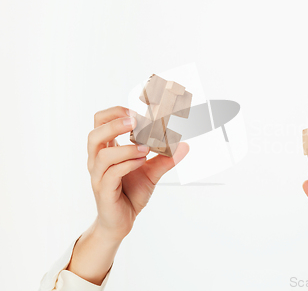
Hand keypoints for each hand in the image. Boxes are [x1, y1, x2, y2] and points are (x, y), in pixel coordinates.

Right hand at [87, 106, 188, 239]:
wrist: (122, 222)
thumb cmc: (131, 193)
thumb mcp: (151, 172)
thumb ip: (165, 158)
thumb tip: (185, 145)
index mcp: (106, 150)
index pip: (100, 123)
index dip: (115, 113)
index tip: (136, 113)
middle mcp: (97, 161)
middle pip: (94, 134)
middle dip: (115, 124)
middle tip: (136, 122)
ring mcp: (98, 176)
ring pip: (102, 155)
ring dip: (126, 148)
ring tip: (145, 148)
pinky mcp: (104, 191)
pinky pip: (111, 174)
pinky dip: (128, 164)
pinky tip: (142, 162)